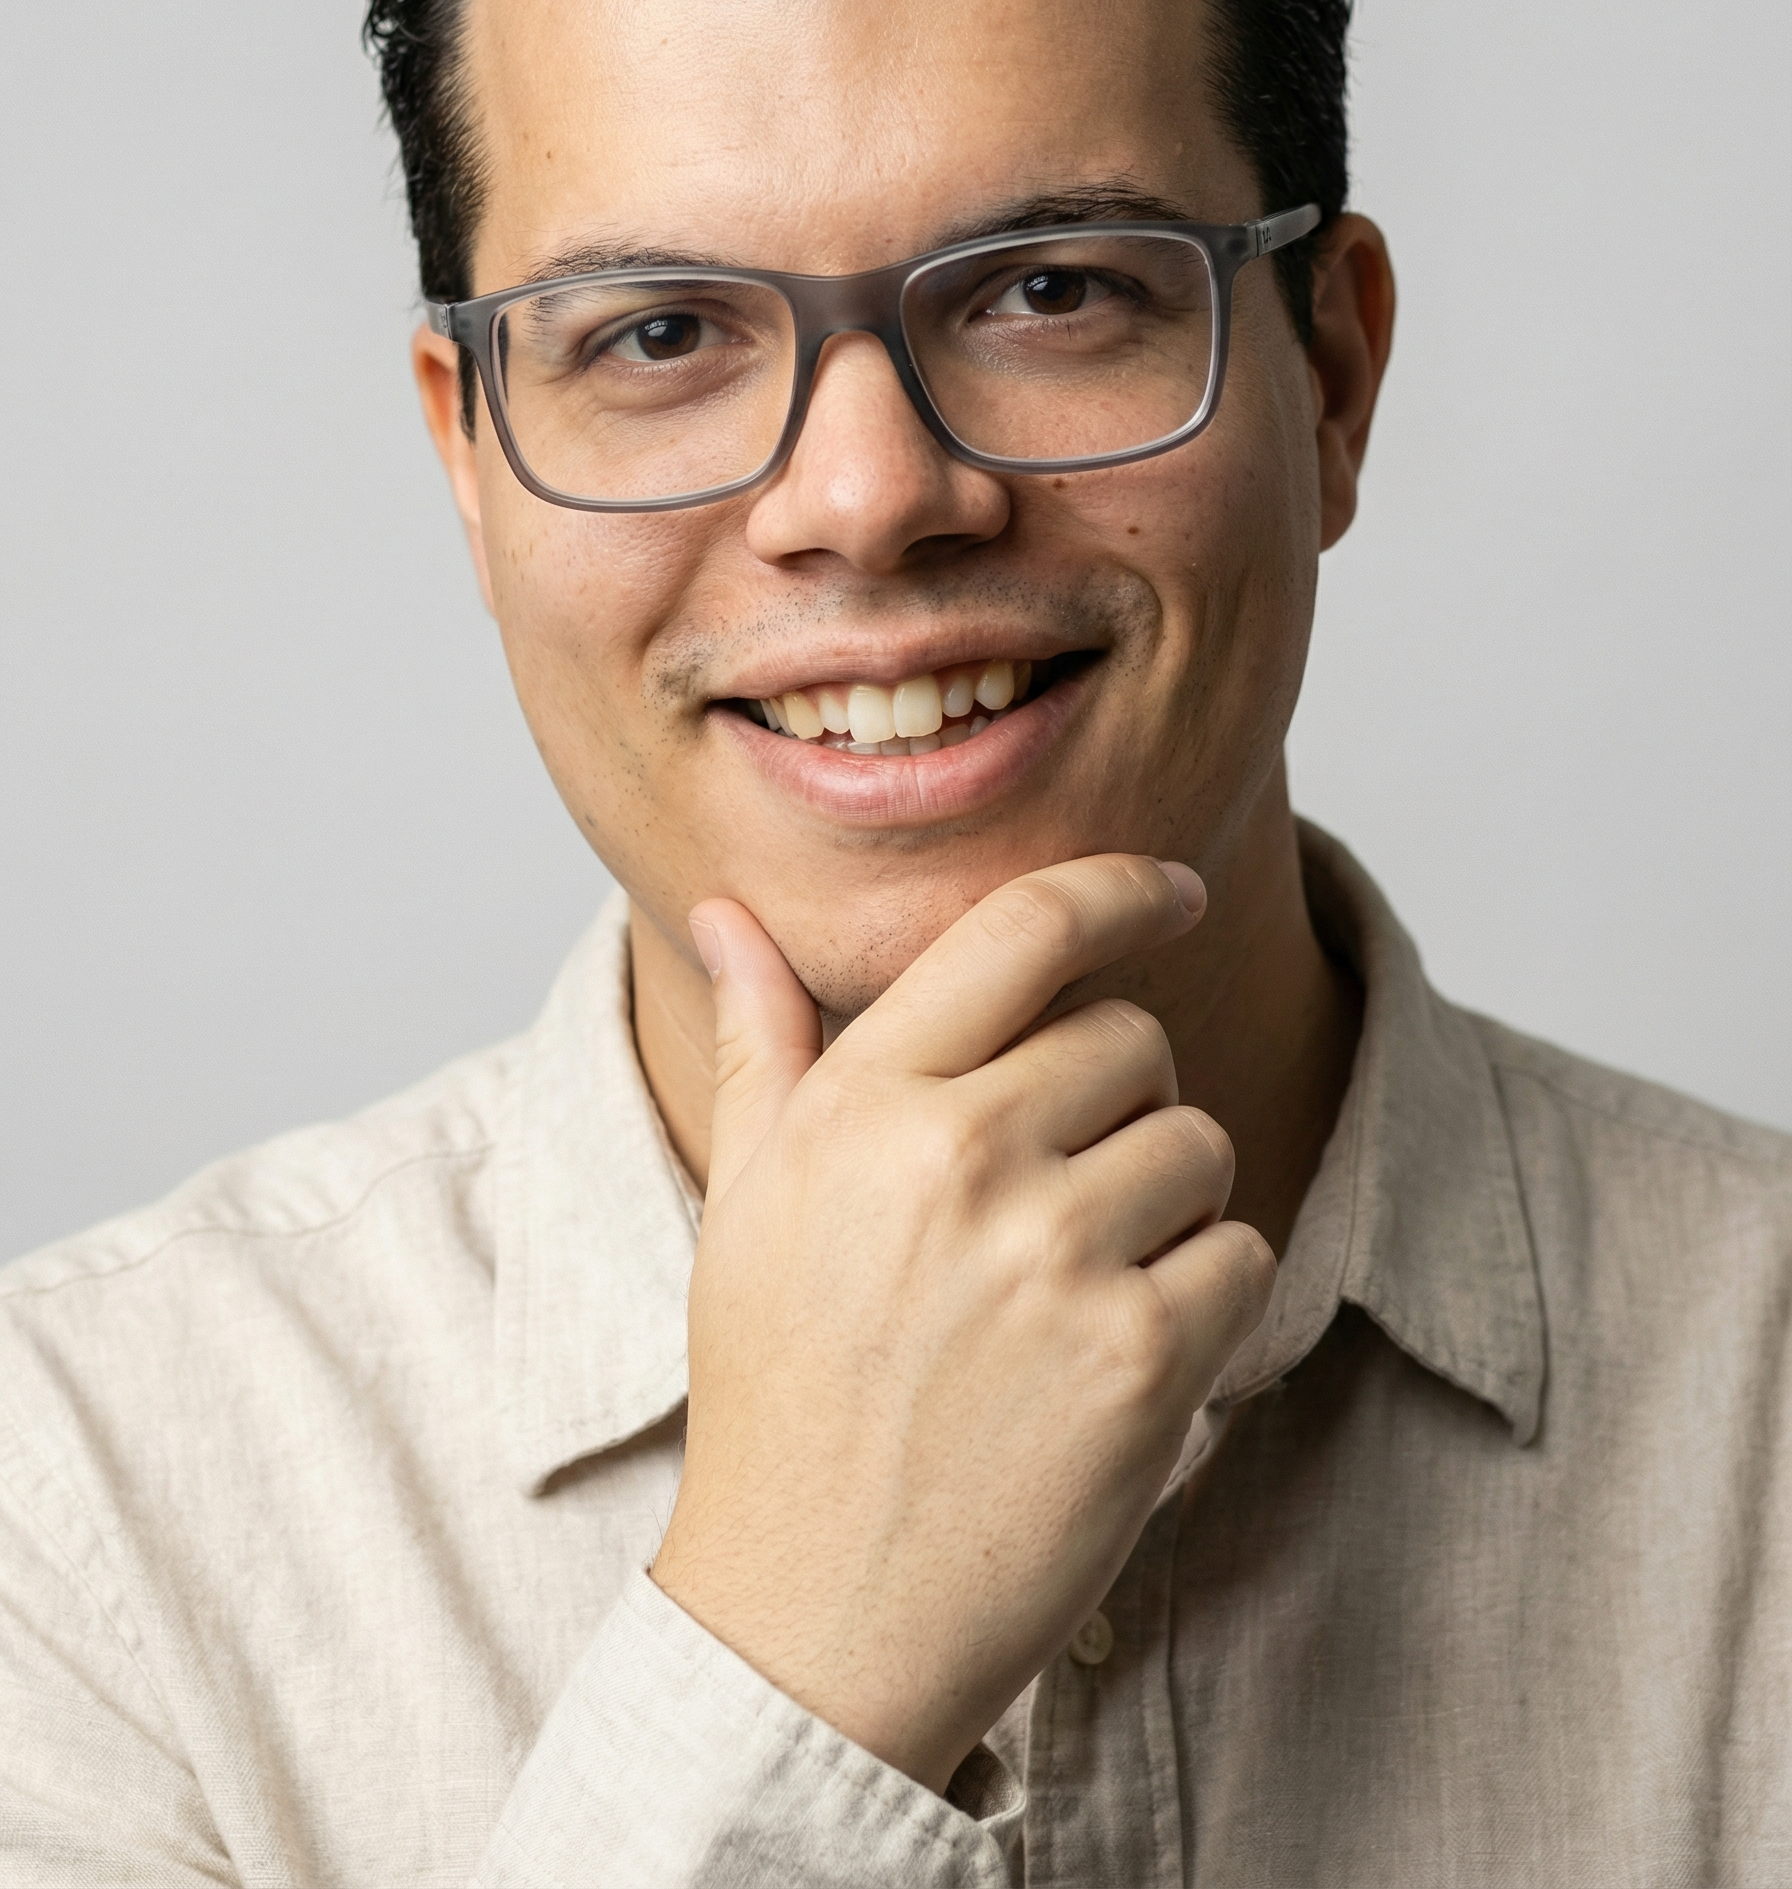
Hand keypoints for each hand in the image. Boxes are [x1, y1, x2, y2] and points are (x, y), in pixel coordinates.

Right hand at [649, 854, 1274, 1792]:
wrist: (814, 1619)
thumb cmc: (778, 1397)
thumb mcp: (744, 1204)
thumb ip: (762, 1044)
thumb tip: (731, 915)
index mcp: (864, 1104)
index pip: (1024, 929)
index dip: (1123, 887)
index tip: (1176, 892)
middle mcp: (959, 1156)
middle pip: (1132, 1037)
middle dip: (1120, 1099)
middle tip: (1055, 1198)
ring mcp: (1054, 1256)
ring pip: (1199, 1142)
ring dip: (1167, 1201)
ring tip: (1077, 1287)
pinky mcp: (1141, 1359)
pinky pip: (1242, 1255)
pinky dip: (1207, 1298)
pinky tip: (1119, 1356)